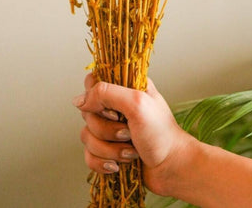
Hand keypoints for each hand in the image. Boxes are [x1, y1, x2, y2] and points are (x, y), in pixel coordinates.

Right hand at [73, 73, 193, 196]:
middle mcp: (116, 106)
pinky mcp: (107, 150)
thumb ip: (106, 93)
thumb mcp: (136, 103)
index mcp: (125, 87)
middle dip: (107, 130)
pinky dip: (103, 163)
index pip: (93, 83)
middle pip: (87, 113)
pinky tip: (119, 165)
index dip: (96, 99)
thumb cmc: (161, 134)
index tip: (113, 111)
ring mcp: (111, 129)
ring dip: (109, 149)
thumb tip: (79, 100)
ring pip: (87, 136)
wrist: (172, 168)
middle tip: (128, 132)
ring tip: (130, 151)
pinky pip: (89, 155)